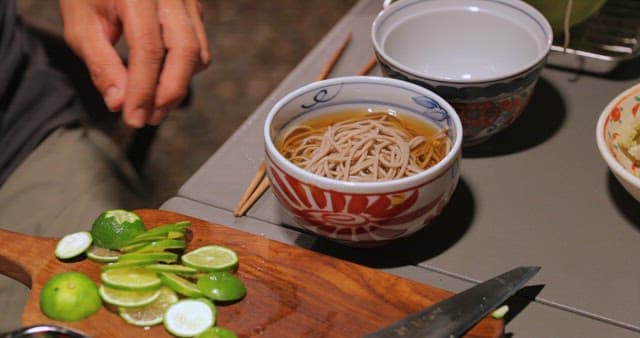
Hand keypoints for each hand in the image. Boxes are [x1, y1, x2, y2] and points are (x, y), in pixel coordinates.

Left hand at [59, 0, 210, 127]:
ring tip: (153, 104)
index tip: (133, 117)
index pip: (148, 49)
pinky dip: (184, 71)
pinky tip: (162, 81)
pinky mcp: (194, 9)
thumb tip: (120, 102)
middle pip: (185, 51)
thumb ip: (102, 65)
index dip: (143, 89)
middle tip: (149, 117)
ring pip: (198, 52)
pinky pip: (200, 47)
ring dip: (178, 85)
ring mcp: (187, 0)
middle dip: (169, 92)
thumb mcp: (82, 26)